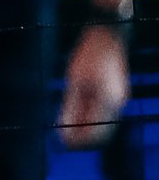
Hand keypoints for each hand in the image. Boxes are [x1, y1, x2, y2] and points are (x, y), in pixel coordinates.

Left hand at [60, 24, 131, 148]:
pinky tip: (74, 112)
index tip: (62, 141)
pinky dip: (89, 117)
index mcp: (108, 103)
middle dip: (81, 137)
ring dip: (85, 127)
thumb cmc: (89, 56)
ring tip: (65, 123)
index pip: (95, 136)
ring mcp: (119, 99)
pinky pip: (103, 113)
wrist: (107, 36)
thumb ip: (71, 107)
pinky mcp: (116, 94)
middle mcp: (118, 104)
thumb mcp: (75, 82)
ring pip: (102, 124)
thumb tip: (64, 130)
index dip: (78, 142)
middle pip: (100, 133)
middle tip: (61, 135)